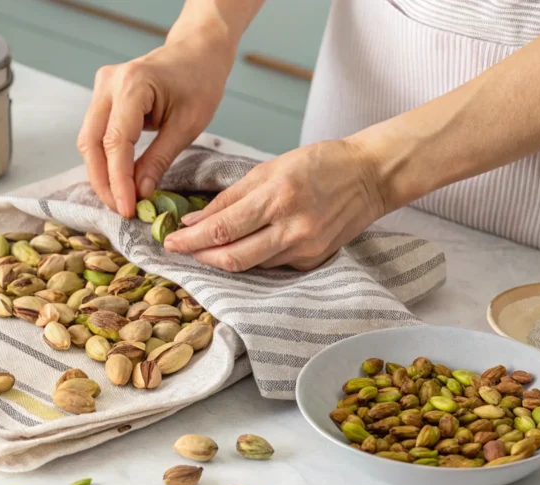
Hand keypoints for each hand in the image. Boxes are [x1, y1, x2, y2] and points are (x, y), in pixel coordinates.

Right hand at [77, 39, 232, 217]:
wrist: (196, 52)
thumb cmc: (199, 82)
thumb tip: (139, 194)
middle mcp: (109, 83)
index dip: (118, 181)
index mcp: (133, 84)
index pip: (116, 142)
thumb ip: (159, 160)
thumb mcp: (188, 126)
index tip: (127, 209)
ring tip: (120, 200)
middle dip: (103, 182)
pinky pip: (95, 134)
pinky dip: (104, 160)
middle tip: (120, 210)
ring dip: (101, 173)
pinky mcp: (102, 96)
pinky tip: (117, 181)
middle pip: (91, 143)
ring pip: (88, 141)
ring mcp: (101, 87)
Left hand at [163, 140, 386, 271]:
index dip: (191, 239)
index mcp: (278, 196)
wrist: (371, 176)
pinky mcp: (312, 260)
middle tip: (178, 251)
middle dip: (199, 256)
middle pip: (233, 257)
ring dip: (221, 260)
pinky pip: (271, 265)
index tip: (169, 242)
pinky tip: (239, 248)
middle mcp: (292, 227)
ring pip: (250, 265)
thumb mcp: (270, 168)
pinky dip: (251, 258)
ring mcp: (305, 248)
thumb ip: (230, 197)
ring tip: (201, 250)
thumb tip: (194, 220)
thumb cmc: (320, 163)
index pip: (223, 227)